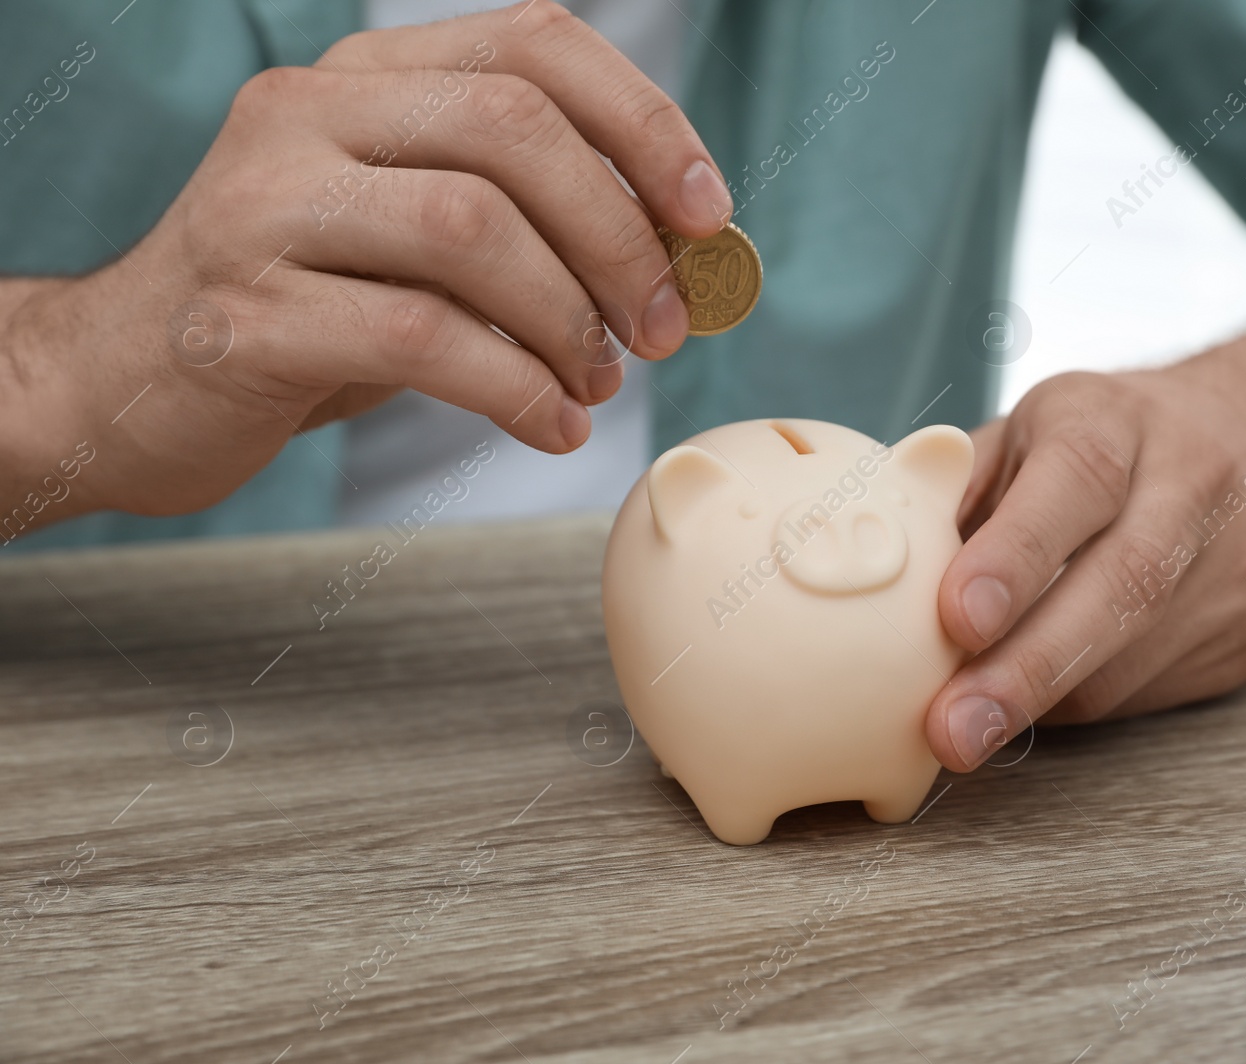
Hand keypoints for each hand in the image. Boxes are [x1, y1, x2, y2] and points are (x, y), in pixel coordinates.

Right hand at [0, 2, 729, 521]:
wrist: (127, 382)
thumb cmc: (308, 310)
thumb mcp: (410, 238)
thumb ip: (520, 222)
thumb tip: (680, 258)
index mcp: (363, 77)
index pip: (532, 45)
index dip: (643, 122)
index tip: (708, 214)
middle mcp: (306, 116)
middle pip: (512, 132)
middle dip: (619, 238)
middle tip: (663, 326)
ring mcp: (262, 209)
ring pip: (468, 229)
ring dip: (568, 319)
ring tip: (598, 382)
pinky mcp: (244, 317)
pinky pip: (419, 338)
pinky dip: (514, 389)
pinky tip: (550, 426)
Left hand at [923, 367, 1245, 770]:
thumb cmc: (1104, 442)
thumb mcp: (1025, 432)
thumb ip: (957, 492)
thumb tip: (883, 571)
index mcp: (1117, 419)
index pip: (1074, 483)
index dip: (1014, 557)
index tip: (955, 621)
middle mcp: (1193, 483)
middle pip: (1121, 587)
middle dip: (1026, 669)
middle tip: (950, 731)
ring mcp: (1236, 564)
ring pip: (1131, 660)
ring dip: (1040, 703)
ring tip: (966, 726)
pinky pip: (1147, 692)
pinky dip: (1077, 704)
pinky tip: (1039, 695)